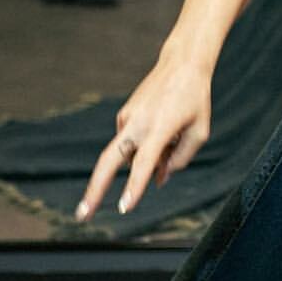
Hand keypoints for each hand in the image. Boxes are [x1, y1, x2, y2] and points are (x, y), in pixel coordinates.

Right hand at [74, 54, 211, 220]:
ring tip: (176, 135)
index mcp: (159, 128)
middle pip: (108, 161)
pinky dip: (147, 148)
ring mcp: (127, 119)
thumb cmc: (195, 100)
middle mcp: (137, 123)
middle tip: (81, 216)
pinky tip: (166, 130)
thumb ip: (181, 159)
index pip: (144, 163)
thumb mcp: (199, 132)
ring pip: (130, 155)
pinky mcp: (124, 116)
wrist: (182, 64)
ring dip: (149, 160)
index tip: (124, 207)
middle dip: (94, 190)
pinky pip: (134, 144)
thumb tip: (159, 179)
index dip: (135, 187)